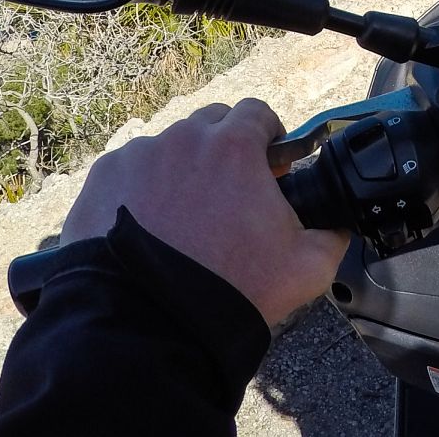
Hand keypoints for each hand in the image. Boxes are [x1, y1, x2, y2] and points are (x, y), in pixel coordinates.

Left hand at [61, 97, 349, 322]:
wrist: (150, 325)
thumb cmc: (230, 290)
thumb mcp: (308, 265)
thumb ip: (332, 232)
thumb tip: (337, 223)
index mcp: (235, 146)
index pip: (258, 112)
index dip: (268, 135)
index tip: (268, 163)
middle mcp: (184, 138)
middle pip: (211, 124)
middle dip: (224, 149)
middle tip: (229, 192)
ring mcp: (138, 157)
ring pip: (168, 148)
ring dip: (181, 169)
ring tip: (183, 216)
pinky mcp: (102, 181)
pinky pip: (129, 172)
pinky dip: (140, 190)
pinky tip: (147, 226)